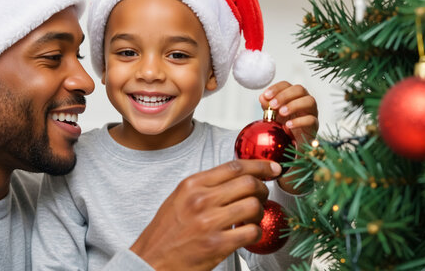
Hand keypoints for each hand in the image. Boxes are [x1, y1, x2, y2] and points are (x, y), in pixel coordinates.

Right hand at [130, 159, 281, 270]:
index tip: (273, 168)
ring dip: (260, 212)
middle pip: (249, 183)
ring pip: (254, 206)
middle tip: (262, 196)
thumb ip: (206, 185)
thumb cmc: (166, 231)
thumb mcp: (180, 198)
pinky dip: (255, 233)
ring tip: (251, 218)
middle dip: (263, 189)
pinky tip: (246, 234)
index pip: (235, 166)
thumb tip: (238, 176)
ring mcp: (210, 222)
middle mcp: (201, 199)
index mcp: (192, 184)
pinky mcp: (218, 245)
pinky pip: (252, 232)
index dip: (260, 166)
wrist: (151, 260)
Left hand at [260, 81, 317, 144]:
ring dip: (293, 105)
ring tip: (281, 113)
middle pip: (299, 89)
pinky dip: (299, 121)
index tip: (266, 96)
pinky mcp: (314, 125)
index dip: (276, 88)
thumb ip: (267, 106)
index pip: (286, 85)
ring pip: (310, 101)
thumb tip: (262, 97)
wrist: (291, 143)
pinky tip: (288, 125)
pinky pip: (311, 119)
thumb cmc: (283, 125)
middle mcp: (304, 100)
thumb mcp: (272, 115)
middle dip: (285, 95)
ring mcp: (312, 112)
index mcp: (293, 96)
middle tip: (273, 105)